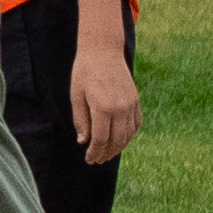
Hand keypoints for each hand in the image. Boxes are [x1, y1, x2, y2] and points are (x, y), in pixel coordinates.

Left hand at [72, 34, 139, 163]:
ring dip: (119, 147)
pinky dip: (129, 135)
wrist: (103, 52)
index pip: (101, 139)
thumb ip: (81, 120)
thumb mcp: (76, 96)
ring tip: (108, 154)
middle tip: (97, 161)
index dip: (95, 152)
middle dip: (106, 153)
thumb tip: (83, 142)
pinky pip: (136, 124)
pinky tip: (121, 140)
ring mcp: (131, 105)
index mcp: (103, 108)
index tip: (89, 159)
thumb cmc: (85, 72)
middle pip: (116, 140)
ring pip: (128, 134)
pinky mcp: (136, 101)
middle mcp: (121, 109)